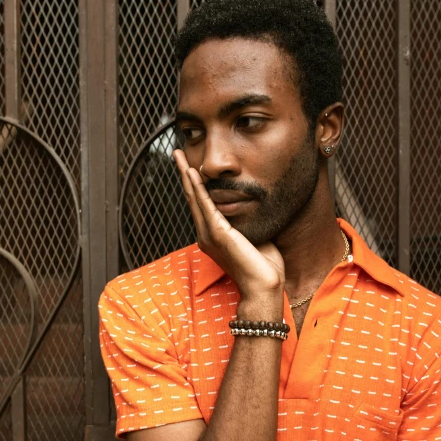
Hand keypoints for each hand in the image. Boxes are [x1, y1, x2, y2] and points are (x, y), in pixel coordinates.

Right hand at [173, 148, 284, 301]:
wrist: (264, 286)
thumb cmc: (264, 266)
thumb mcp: (254, 236)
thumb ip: (247, 221)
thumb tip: (252, 204)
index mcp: (213, 236)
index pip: (201, 205)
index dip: (195, 184)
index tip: (190, 166)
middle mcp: (206, 235)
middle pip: (192, 198)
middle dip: (184, 174)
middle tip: (177, 153)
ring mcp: (209, 235)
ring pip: (194, 198)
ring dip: (186, 175)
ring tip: (180, 156)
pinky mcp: (218, 234)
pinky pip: (205, 206)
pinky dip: (198, 188)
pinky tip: (192, 173)